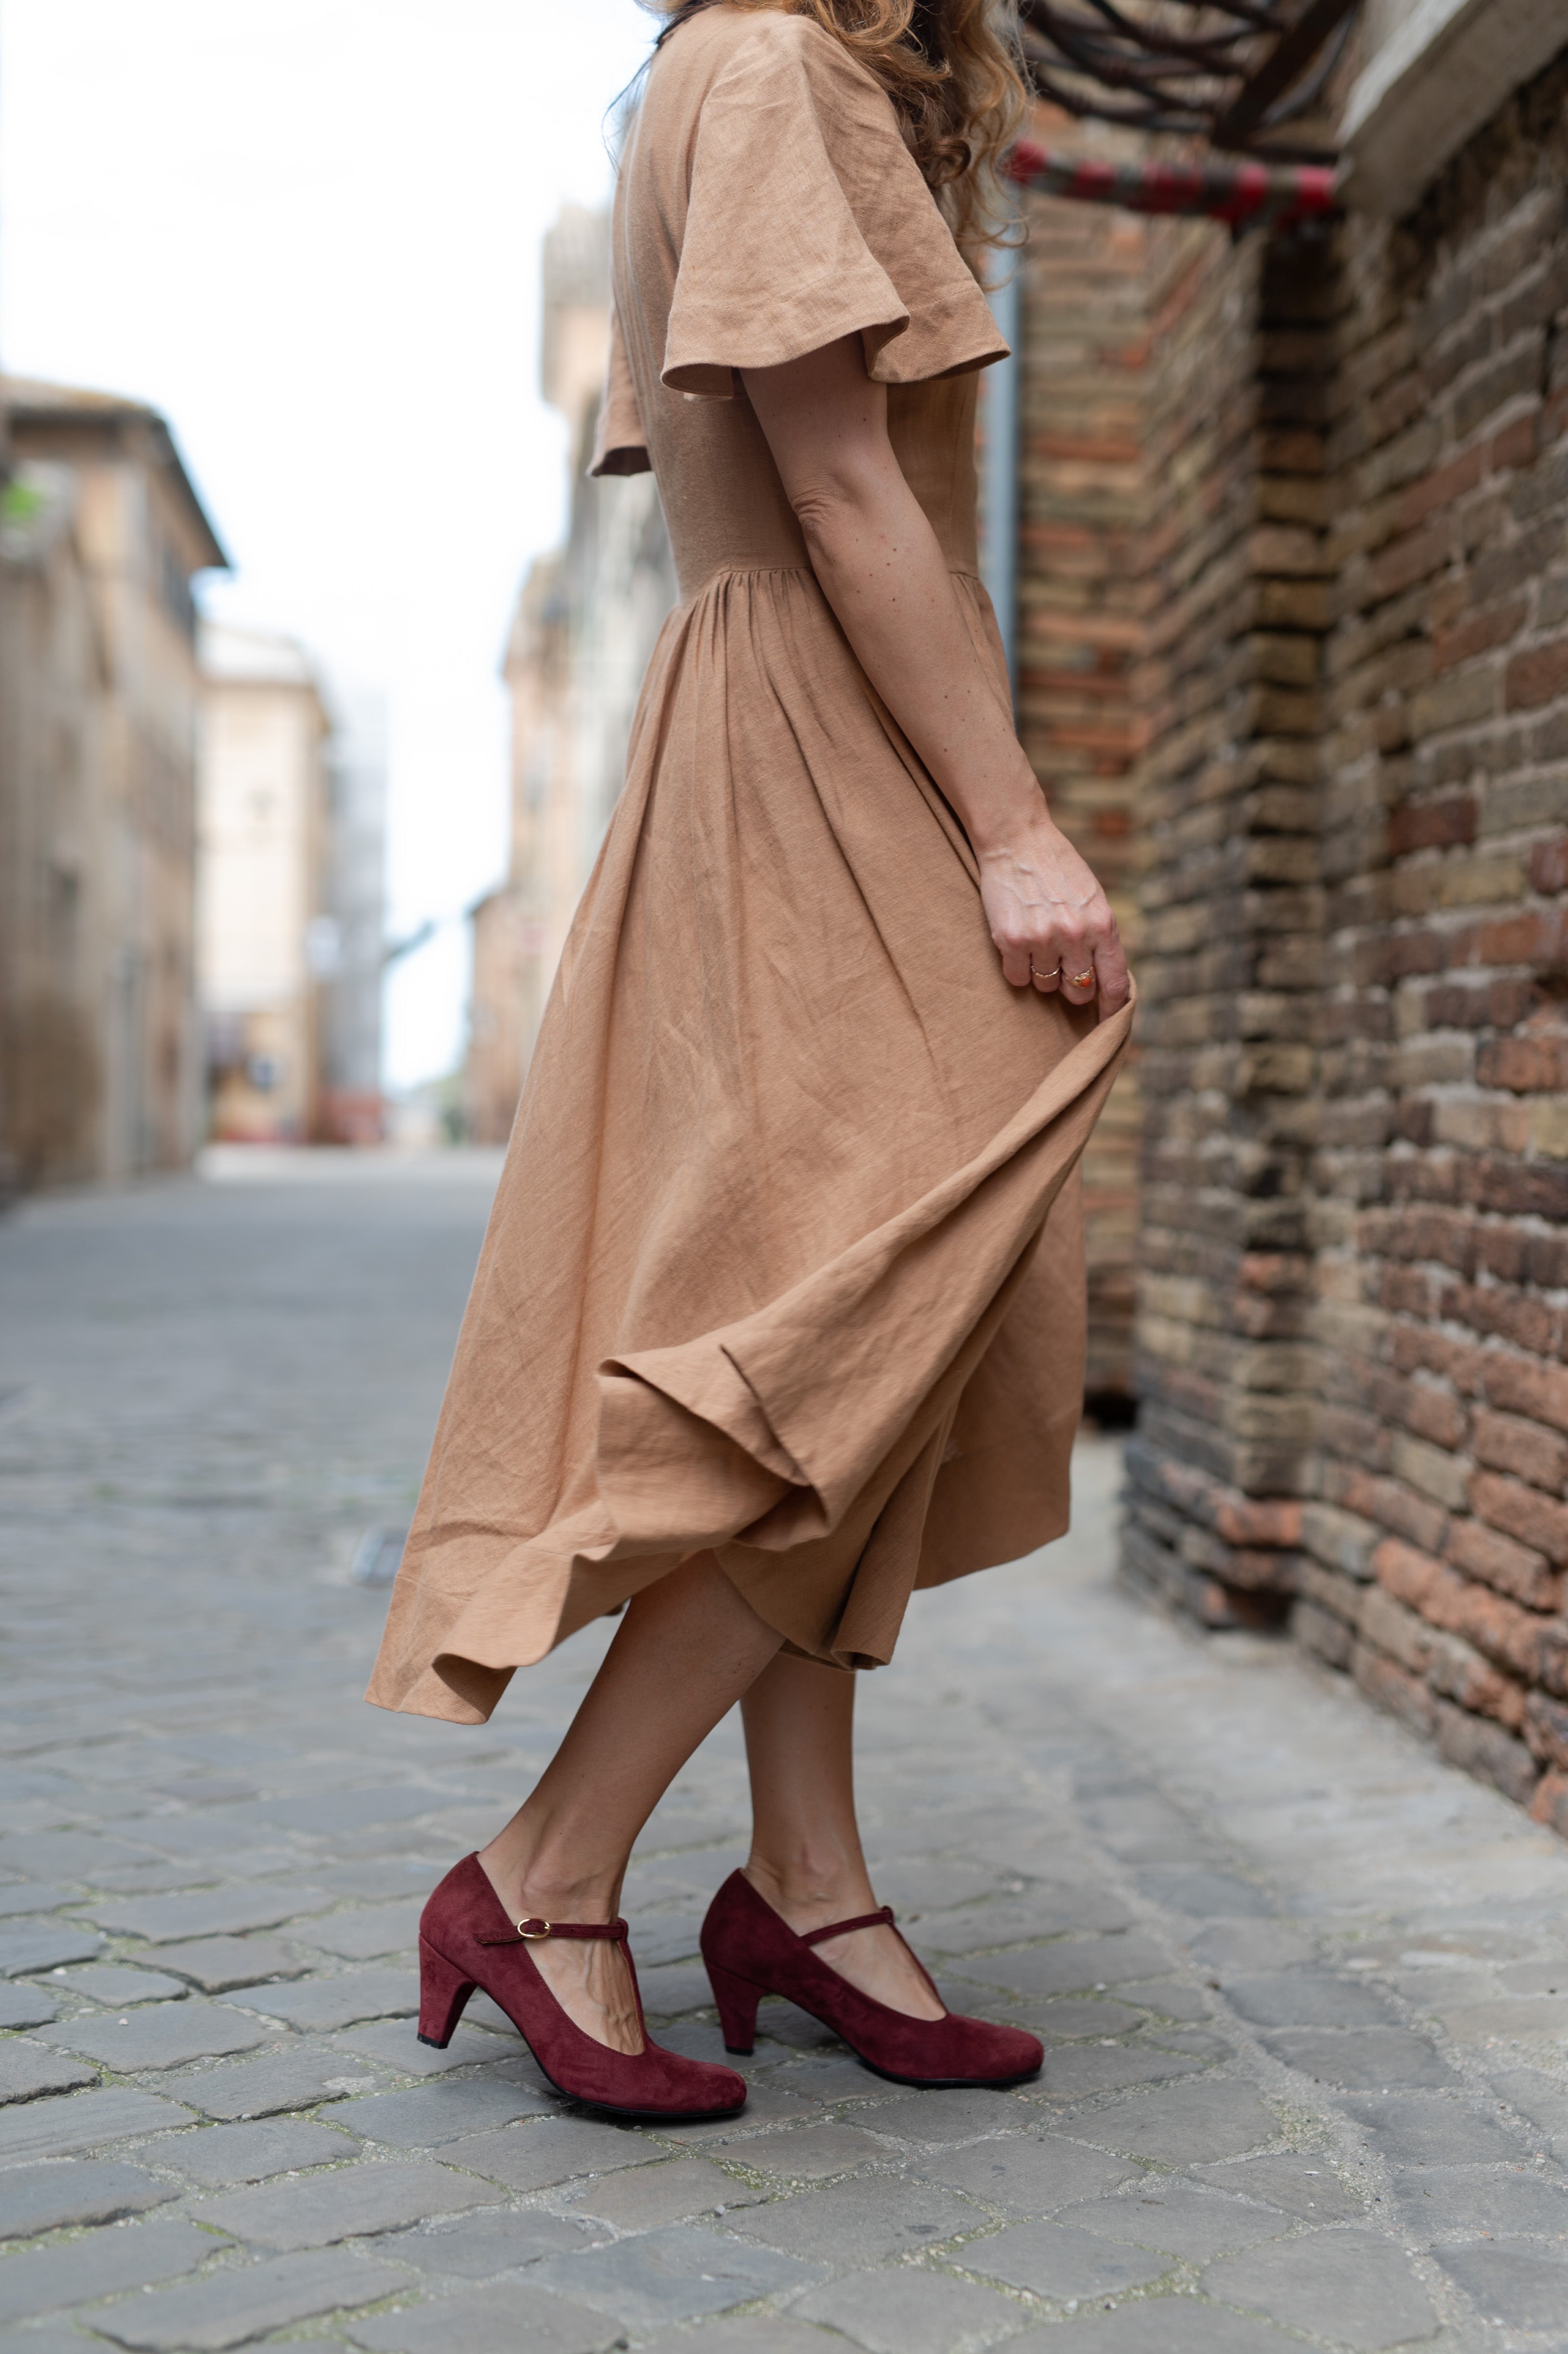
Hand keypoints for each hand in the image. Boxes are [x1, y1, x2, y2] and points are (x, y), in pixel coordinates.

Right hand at [977, 806, 1129, 1014]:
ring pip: (1045, 985)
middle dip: (1070, 984)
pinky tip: (1016, 942)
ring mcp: (1043, 939)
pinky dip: (1016, 967)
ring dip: (1041, 971)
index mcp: (1102, 924)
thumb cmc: (1056, 868)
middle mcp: (1075, 934)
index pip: (1114, 983)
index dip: (1113, 1009)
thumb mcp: (1092, 897)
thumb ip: (1100, 935)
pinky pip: (1017, 978)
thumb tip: (1105, 979)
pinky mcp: (1012, 940)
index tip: (1109, 1023)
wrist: (1017, 840)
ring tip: (1036, 939)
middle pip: (1078, 991)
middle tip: (1060, 963)